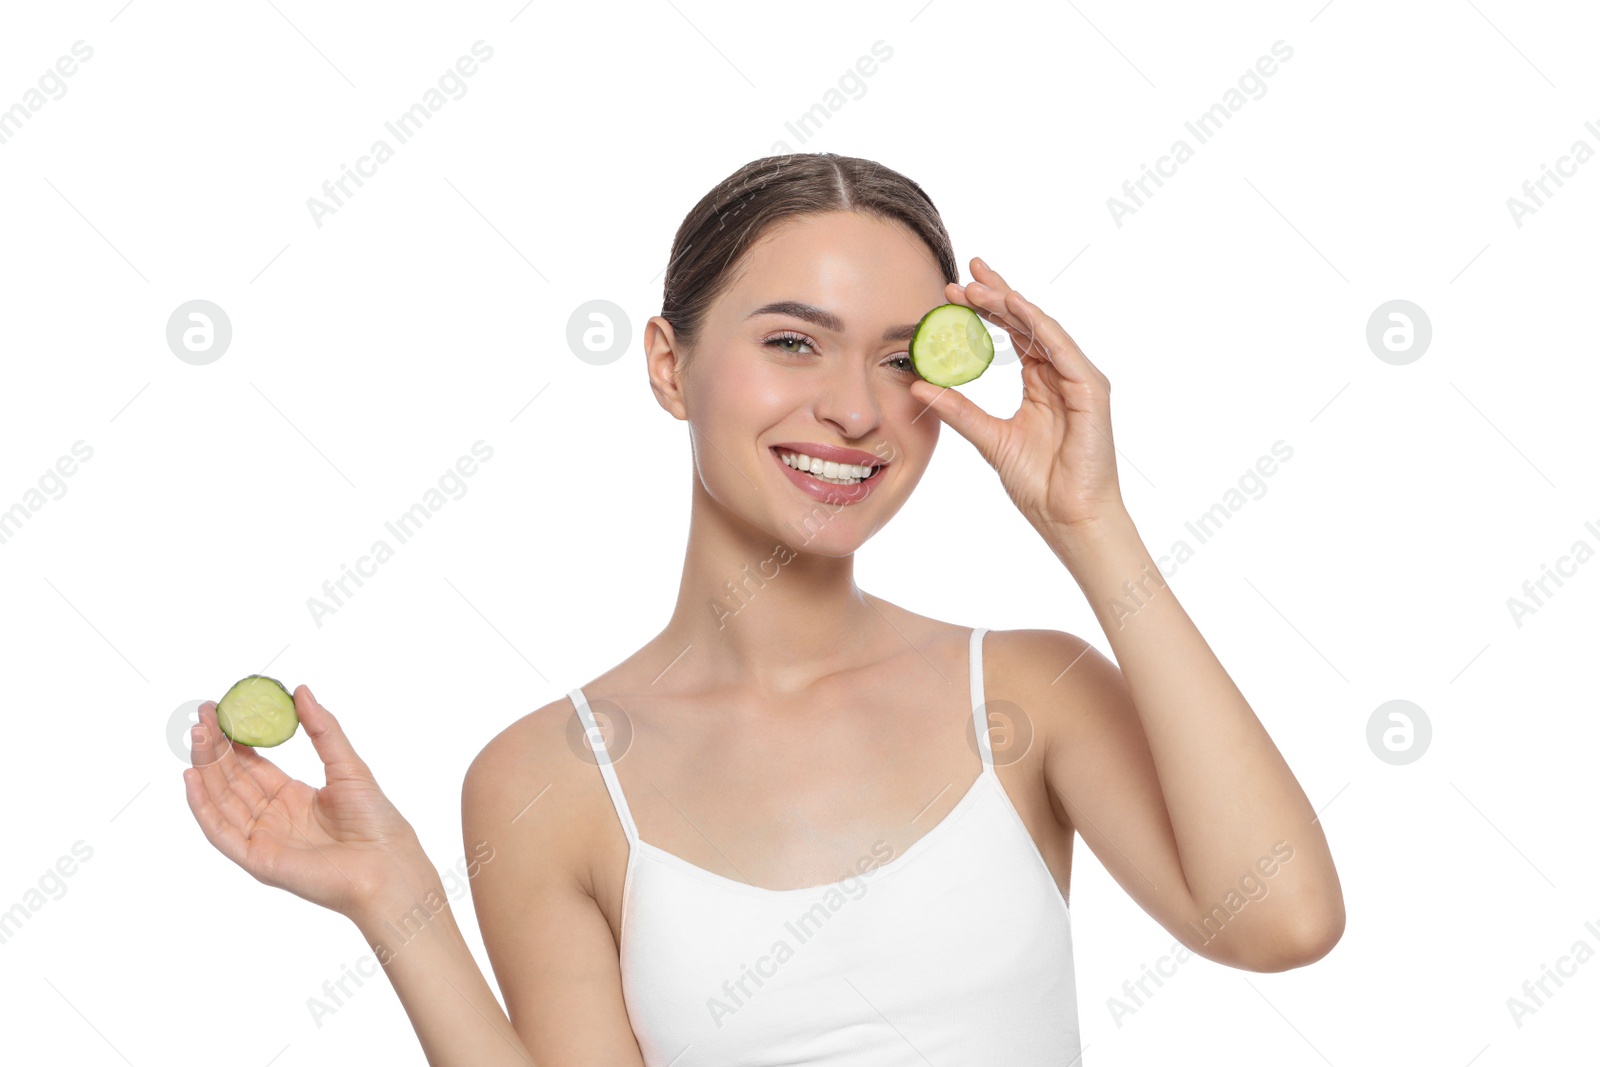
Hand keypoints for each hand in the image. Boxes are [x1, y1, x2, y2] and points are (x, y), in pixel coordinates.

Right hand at [182, 685, 426, 922]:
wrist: (386, 864)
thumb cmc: (375, 819)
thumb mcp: (347, 765)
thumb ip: (323, 729)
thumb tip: (300, 691)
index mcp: (293, 797)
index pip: (253, 765)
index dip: (235, 739)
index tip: (220, 711)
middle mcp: (273, 817)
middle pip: (233, 779)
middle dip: (215, 747)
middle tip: (202, 715)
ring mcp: (262, 839)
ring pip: (222, 800)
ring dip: (206, 768)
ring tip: (197, 733)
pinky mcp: (257, 859)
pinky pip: (221, 832)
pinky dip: (203, 806)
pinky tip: (193, 778)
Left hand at [907, 257, 1125, 531]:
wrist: (1068, 517)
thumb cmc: (1039, 484)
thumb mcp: (989, 438)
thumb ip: (958, 410)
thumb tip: (921, 385)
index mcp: (1041, 384)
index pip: (1012, 334)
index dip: (985, 309)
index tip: (952, 291)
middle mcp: (1062, 374)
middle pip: (1026, 323)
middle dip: (995, 295)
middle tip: (963, 274)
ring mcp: (1079, 380)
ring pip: (1042, 329)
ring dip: (1010, 304)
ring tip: (977, 286)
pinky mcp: (1092, 390)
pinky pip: (1062, 349)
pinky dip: (1038, 326)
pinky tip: (1015, 307)